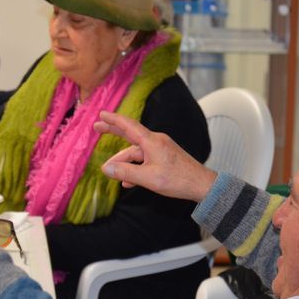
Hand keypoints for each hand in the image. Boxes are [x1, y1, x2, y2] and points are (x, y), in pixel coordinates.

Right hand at [93, 111, 216, 202]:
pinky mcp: (165, 158)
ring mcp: (161, 149)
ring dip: (124, 161)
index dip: (114, 120)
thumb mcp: (148, 178)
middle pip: (130, 134)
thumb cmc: (178, 180)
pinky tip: (128, 181)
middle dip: (113, 132)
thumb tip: (106, 168)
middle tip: (97, 127)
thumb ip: (126, 172)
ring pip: (137, 152)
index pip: (129, 125)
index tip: (101, 114)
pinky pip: (145, 159)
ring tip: (111, 171)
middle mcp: (156, 141)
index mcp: (152, 141)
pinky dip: (135, 167)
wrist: (201, 184)